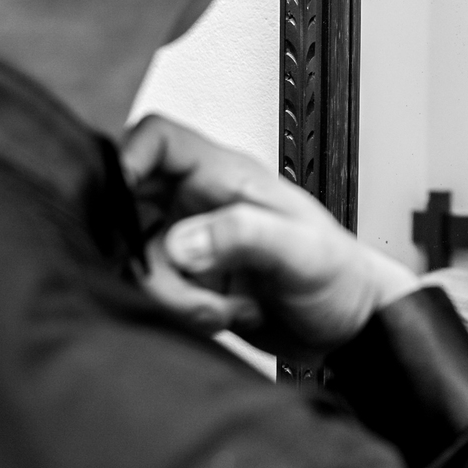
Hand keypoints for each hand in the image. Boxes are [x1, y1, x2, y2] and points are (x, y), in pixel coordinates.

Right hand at [121, 115, 417, 363]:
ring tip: (224, 305)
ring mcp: (194, 245)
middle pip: (131, 207)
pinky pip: (158, 295)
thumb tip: (181, 241)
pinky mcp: (192, 284)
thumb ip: (241, 235)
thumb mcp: (298, 249)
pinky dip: (185, 312)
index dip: (128, 156)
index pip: (160, 139)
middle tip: (184, 278)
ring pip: (141, 260)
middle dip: (146, 253)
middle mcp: (201, 204)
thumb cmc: (339, 274)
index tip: (118, 197)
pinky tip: (227, 314)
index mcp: (226, 176)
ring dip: (175, 295)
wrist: (348, 327)